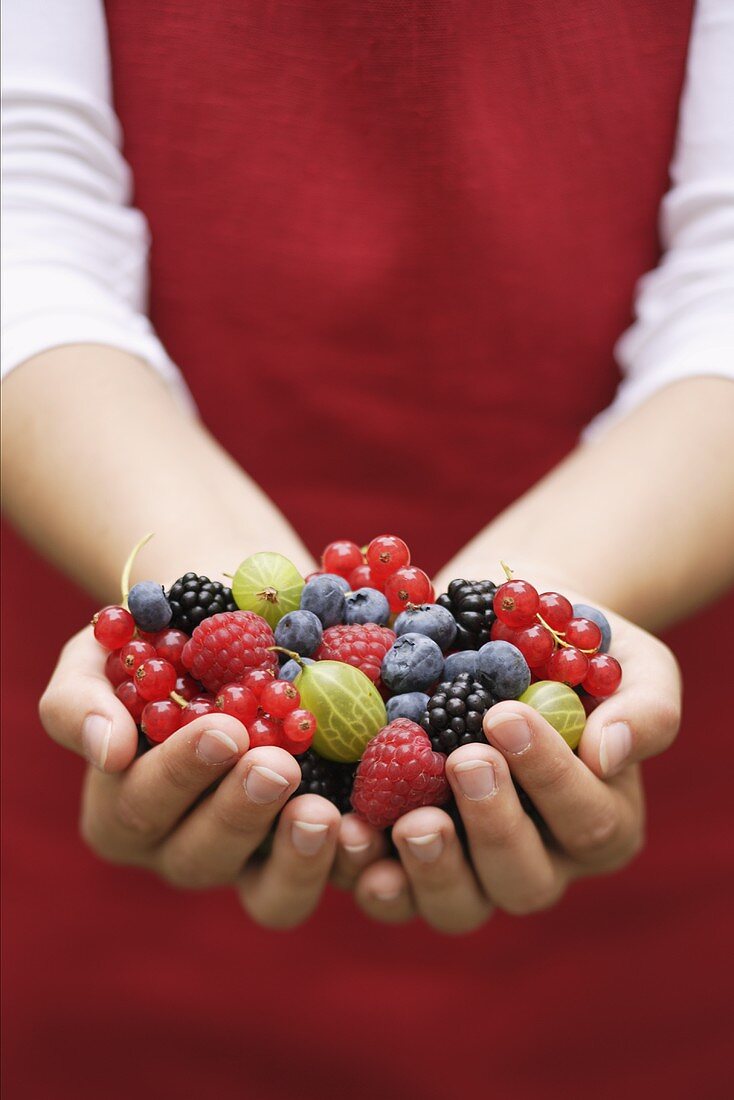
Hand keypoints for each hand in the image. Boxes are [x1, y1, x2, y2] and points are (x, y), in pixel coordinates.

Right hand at [39, 627, 384, 927]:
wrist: (238, 628)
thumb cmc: (158, 641)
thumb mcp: (102, 653)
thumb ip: (81, 700)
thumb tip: (107, 750)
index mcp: (123, 811)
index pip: (141, 807)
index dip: (180, 774)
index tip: (223, 729)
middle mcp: (183, 848)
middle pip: (203, 856)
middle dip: (240, 812)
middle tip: (277, 764)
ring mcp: (254, 860)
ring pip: (270, 895)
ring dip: (297, 859)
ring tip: (323, 813)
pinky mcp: (315, 855)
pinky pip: (334, 881)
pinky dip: (354, 866)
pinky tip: (371, 833)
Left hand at [352, 605, 680, 932]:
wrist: (498, 629)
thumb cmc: (571, 645)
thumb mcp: (629, 661)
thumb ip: (644, 708)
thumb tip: (610, 751)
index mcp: (603, 822)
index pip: (588, 821)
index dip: (550, 777)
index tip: (506, 715)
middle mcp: (541, 860)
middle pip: (524, 881)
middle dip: (494, 825)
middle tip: (465, 760)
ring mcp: (470, 868)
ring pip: (459, 905)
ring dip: (431, 869)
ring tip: (409, 820)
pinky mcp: (407, 858)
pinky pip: (390, 891)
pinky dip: (365, 871)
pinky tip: (347, 834)